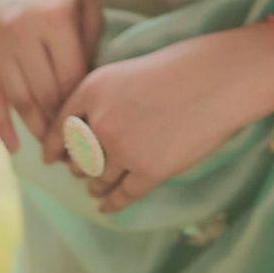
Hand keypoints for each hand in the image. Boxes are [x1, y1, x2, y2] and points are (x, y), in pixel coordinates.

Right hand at [0, 0, 102, 152]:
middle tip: (72, 149)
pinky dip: (1, 122)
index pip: (70, 78)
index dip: (80, 107)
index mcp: (55, 16)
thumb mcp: (88, 6)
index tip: (90, 128)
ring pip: (16, 97)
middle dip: (58, 124)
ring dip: (33, 126)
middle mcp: (20, 26)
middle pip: (42, 92)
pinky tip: (13, 145)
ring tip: (49, 148)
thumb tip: (85, 101)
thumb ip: (88, 50)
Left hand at [42, 24, 273, 213]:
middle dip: (78, 165)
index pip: (59, 126)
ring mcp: (125, 148)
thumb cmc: (181, 66)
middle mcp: (101, 120)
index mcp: (93, 88)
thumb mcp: (128, 71)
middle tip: (80, 171)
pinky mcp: (150, 171)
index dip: (53, 146)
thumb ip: (103, 100)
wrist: (221, 77)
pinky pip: (122, 195)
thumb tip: (85, 133)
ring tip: (96, 188)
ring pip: (96, 179)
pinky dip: (112, 203)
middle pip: (77, 156)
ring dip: (94, 185)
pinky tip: (107, 206)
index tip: (52, 157)